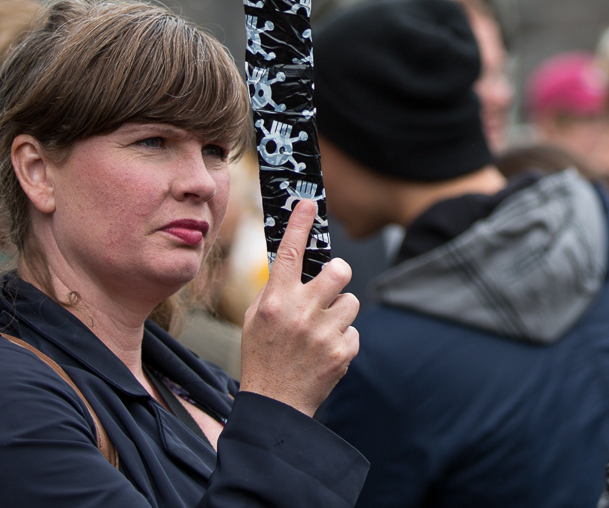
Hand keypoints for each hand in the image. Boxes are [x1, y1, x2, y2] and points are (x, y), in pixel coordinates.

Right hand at [238, 201, 360, 415]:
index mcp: (275, 302)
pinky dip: (342, 338)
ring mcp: (323, 333)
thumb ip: (275, 289)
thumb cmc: (263, 355)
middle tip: (330, 285)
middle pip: (339, 270)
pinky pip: (353, 329)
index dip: (300, 224)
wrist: (275, 405)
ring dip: (340, 312)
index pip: (289, 253)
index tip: (308, 203)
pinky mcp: (342, 351)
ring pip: (351, 300)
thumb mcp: (255, 318)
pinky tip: (324, 351)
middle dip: (338, 274)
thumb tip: (294, 257)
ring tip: (321, 330)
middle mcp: (300, 313)